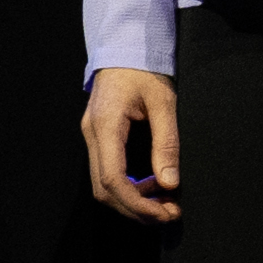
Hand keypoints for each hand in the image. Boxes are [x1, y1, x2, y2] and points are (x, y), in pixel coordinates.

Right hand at [85, 64, 180, 223]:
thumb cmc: (144, 70)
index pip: (112, 179)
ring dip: (133, 200)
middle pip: (104, 189)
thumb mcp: (164, 102)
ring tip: (166, 204)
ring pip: (103, 184)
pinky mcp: (99, 138)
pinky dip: (129, 186)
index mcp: (105, 126)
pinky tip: (153, 187)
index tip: (163, 214)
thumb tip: (170, 182)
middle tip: (169, 215)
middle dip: (135, 208)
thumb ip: (166, 143)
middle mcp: (92, 136)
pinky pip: (108, 171)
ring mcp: (92, 138)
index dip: (136, 203)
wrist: (125, 47)